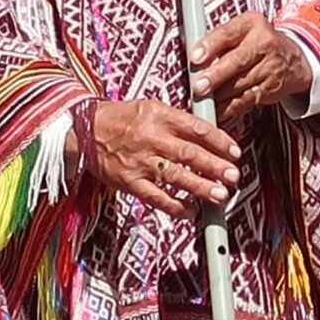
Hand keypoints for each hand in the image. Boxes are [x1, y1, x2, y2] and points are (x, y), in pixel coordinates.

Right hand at [87, 99, 239, 219]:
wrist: (85, 129)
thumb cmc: (121, 118)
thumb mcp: (151, 108)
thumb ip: (178, 121)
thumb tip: (209, 138)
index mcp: (159, 115)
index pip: (196, 128)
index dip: (219, 141)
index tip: (234, 152)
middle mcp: (150, 137)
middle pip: (189, 153)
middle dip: (215, 166)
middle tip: (233, 176)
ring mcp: (139, 161)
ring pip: (176, 176)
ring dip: (201, 187)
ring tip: (221, 195)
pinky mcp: (129, 181)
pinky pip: (155, 197)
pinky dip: (175, 207)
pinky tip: (191, 211)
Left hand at [190, 14, 312, 122]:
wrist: (292, 59)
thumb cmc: (258, 42)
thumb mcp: (242, 30)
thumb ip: (219, 40)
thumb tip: (192, 57)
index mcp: (251, 23)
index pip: (228, 33)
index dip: (210, 46)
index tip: (195, 58)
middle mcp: (263, 43)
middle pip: (237, 61)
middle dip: (215, 76)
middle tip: (198, 86)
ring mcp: (270, 67)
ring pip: (240, 84)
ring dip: (219, 94)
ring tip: (202, 99)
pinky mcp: (270, 88)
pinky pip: (246, 100)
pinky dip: (229, 107)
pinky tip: (216, 110)